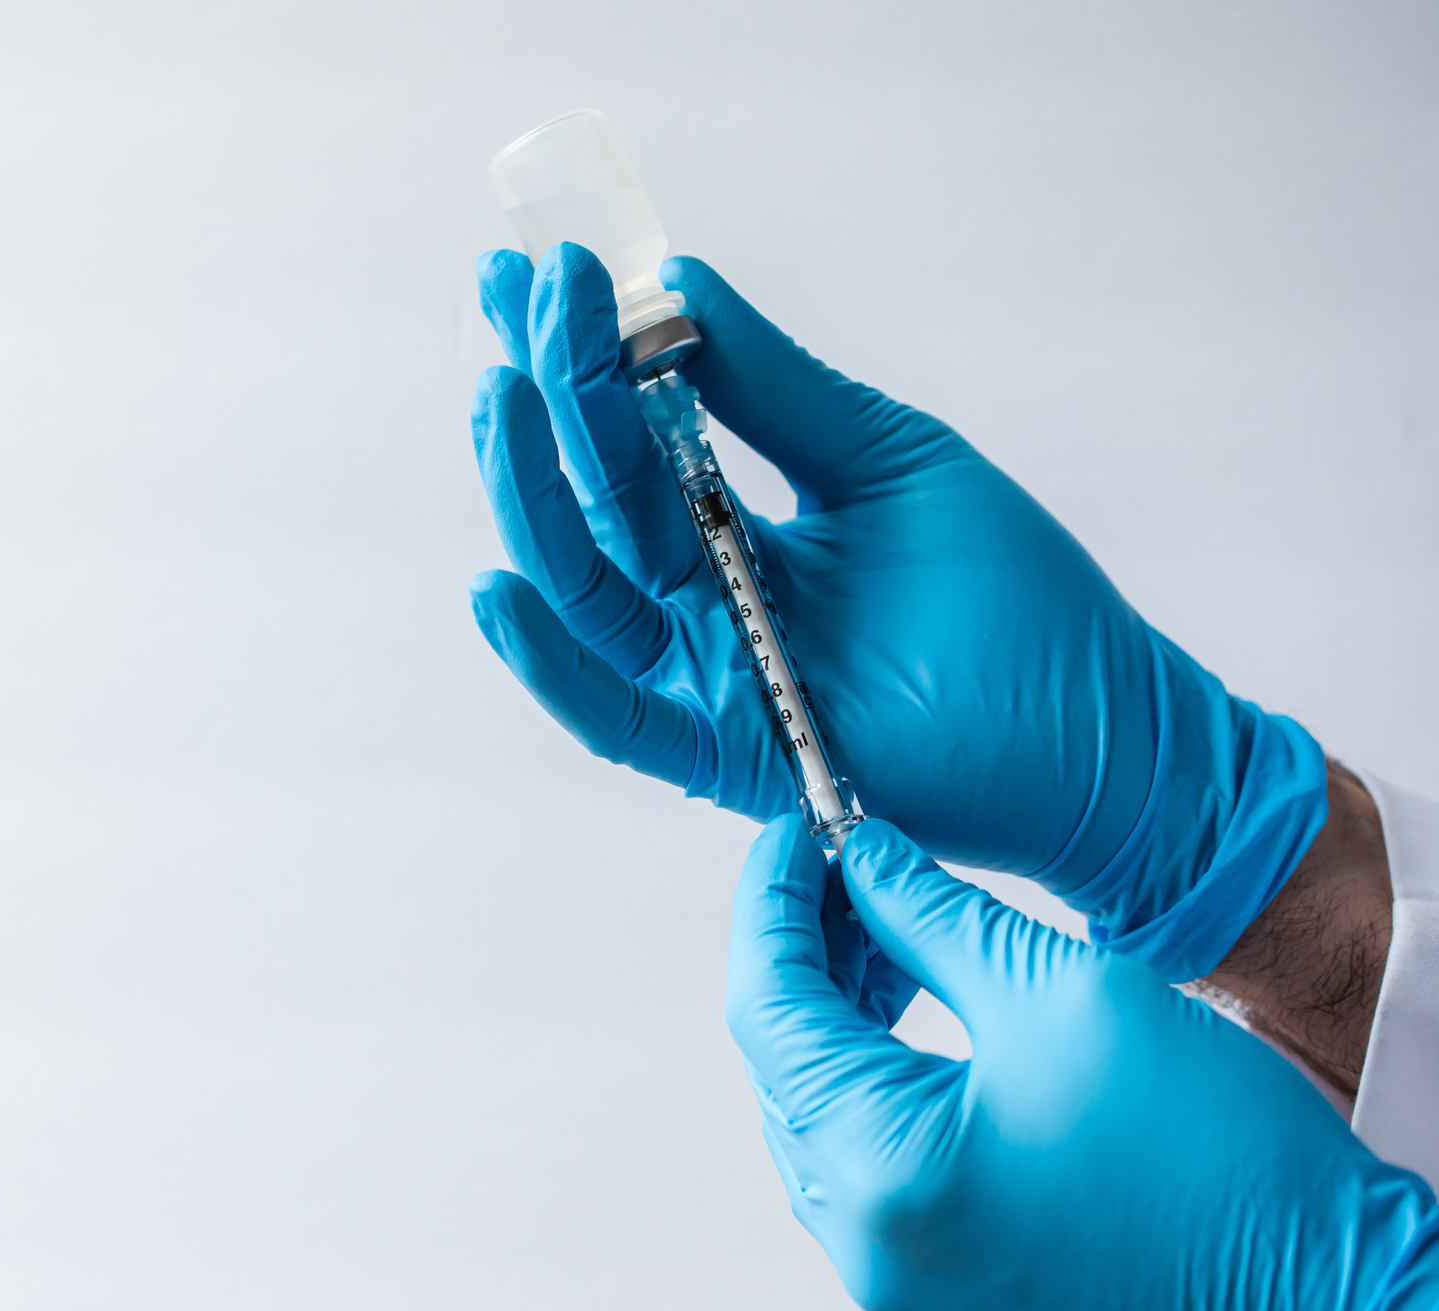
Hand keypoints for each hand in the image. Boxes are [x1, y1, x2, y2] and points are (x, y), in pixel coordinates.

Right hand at [468, 244, 1325, 979]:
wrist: (1101, 722)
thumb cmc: (1009, 595)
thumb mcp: (882, 455)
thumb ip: (774, 387)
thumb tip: (678, 281)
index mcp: (732, 528)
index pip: (630, 436)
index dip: (579, 355)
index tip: (537, 269)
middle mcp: (703, 601)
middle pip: (593, 502)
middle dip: (548, 400)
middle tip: (518, 299)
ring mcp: (709, 676)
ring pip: (586, 592)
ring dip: (530, 498)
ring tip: (501, 399)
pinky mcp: (728, 752)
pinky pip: (615, 716)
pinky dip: (551, 663)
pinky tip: (499, 590)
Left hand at [728, 815, 1438, 1310]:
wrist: (1330, 1299)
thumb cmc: (1223, 1163)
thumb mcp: (1065, 992)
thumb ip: (934, 916)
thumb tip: (864, 859)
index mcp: (885, 1170)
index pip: (768, 1007)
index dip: (771, 902)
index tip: (792, 828)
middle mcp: (869, 1245)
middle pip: (783, 1063)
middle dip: (806, 952)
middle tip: (849, 866)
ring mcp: (902, 1280)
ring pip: (820, 1116)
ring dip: (840, 1016)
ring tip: (890, 930)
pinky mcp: (944, 1290)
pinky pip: (870, 1167)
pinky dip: (877, 1082)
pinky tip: (914, 1014)